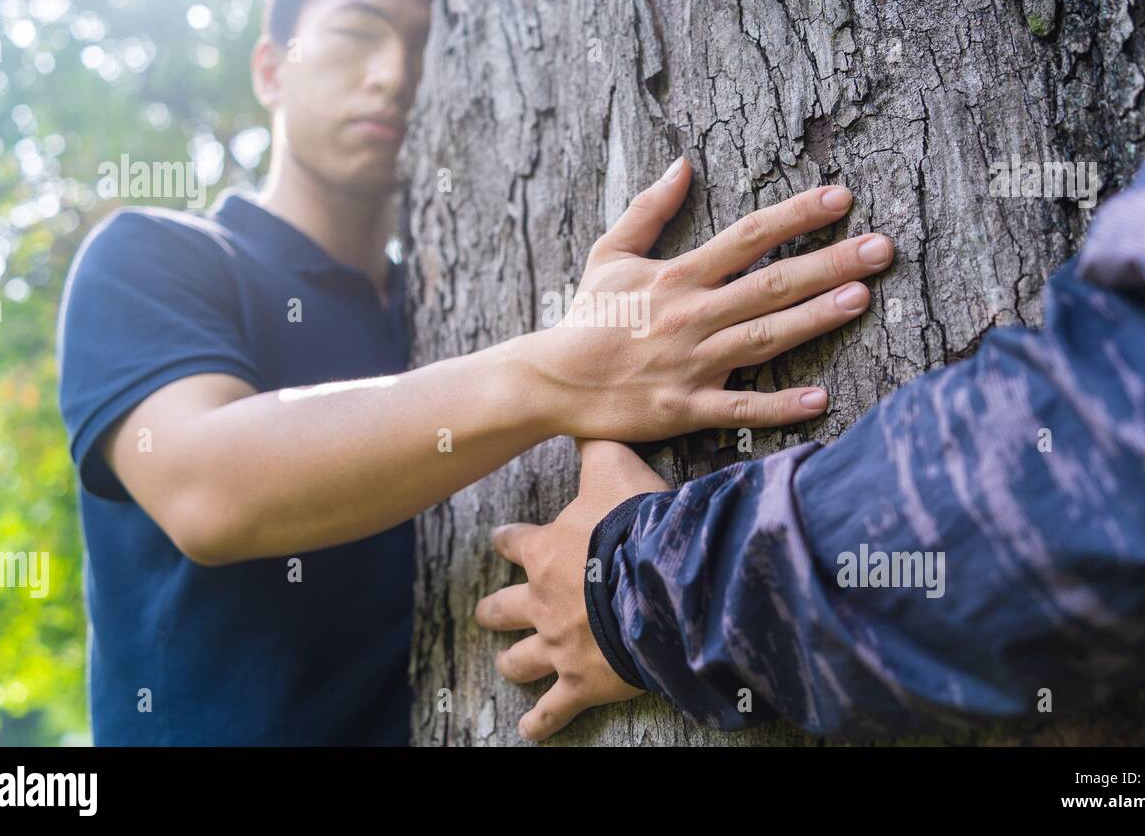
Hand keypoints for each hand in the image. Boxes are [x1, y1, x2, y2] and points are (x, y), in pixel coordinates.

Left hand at [475, 440, 668, 740]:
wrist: (657, 580)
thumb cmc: (634, 523)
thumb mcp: (614, 467)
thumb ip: (598, 443)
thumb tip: (589, 413)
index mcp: (545, 550)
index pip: (514, 542)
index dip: (508, 540)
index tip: (501, 538)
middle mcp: (542, 600)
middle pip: (504, 607)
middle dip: (495, 609)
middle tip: (487, 611)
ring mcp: (559, 644)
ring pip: (522, 658)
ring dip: (513, 662)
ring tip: (507, 666)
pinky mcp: (582, 681)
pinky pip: (555, 708)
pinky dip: (542, 722)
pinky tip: (529, 731)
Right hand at [525, 156, 893, 440]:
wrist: (550, 381)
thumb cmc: (585, 317)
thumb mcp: (608, 254)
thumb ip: (647, 209)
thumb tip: (681, 164)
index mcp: (677, 275)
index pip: (748, 237)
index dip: (796, 215)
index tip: (841, 199)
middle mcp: (691, 315)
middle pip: (770, 284)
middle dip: (829, 263)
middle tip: (882, 247)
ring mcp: (691, 363)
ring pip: (763, 338)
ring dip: (815, 319)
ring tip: (862, 298)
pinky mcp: (685, 407)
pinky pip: (739, 408)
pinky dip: (778, 407)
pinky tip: (821, 399)